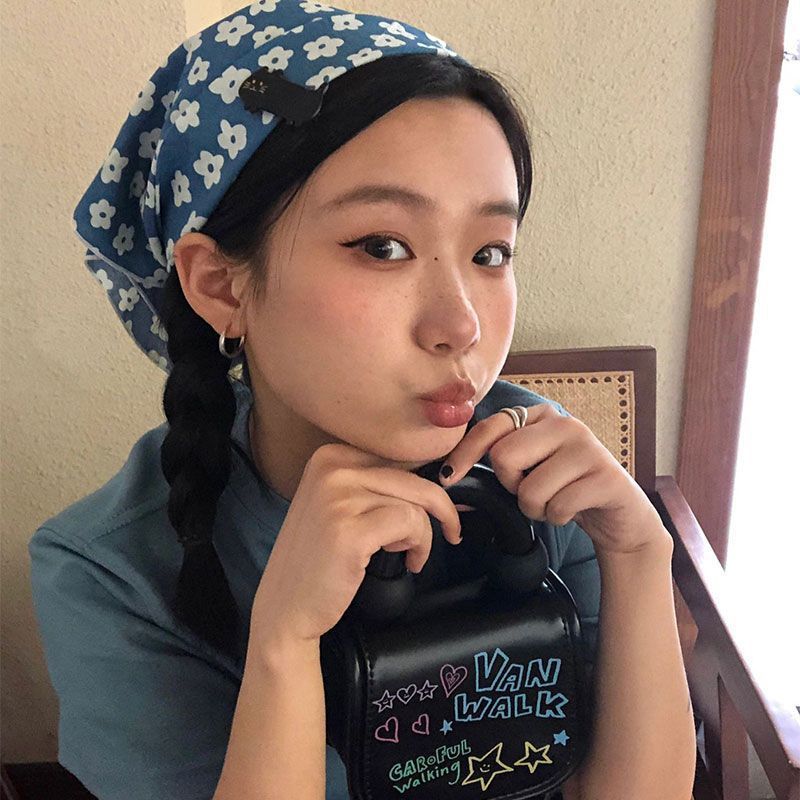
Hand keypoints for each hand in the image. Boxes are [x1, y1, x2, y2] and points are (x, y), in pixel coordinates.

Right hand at [249, 442, 461, 653]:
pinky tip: (408, 561)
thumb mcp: (340, 505)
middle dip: (440, 507)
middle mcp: (331, 468)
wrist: (286, 607)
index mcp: (330, 456)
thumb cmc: (319, 560)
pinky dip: (419, 545)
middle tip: (451, 529)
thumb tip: (438, 473)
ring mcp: (338, 497)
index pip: (399, 456)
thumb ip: (375, 484)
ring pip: (415, 502)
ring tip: (410, 553)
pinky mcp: (350, 530)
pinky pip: (410, 523)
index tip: (442, 505)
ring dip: (424, 533)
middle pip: (413, 476)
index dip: (428, 481)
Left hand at [438, 403, 666, 554]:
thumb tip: (449, 479)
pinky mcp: (605, 476)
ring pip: (530, 488)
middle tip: (532, 490)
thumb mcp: (529, 470)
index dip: (464, 454)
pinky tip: (573, 509)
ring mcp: (587, 447)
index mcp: (541, 416)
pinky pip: (557, 506)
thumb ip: (497, 466)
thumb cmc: (565, 490)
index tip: (447, 478)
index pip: (491, 428)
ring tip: (555, 501)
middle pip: (504, 457)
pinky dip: (557, 517)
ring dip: (536, 508)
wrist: (618, 515)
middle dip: (511, 485)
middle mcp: (565, 424)